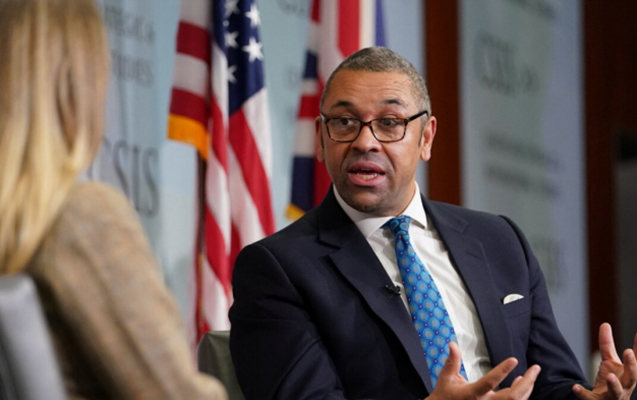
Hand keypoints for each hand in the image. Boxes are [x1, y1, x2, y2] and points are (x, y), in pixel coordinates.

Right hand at [425, 342, 540, 399]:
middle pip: (512, 397)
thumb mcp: (446, 378)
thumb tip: (453, 344)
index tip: (514, 359)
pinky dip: (522, 394)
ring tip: (533, 373)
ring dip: (527, 387)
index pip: (490, 382)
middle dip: (527, 382)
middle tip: (536, 368)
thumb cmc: (445, 395)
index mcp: (472, 394)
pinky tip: (522, 383)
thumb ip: (452, 361)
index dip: (502, 371)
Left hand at [573, 323, 636, 399]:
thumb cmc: (612, 380)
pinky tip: (575, 387)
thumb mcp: (609, 362)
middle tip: (628, 352)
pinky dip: (583, 393)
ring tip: (610, 376)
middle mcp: (624, 386)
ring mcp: (612, 395)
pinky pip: (590, 398)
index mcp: (628, 374)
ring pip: (616, 392)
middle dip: (631, 365)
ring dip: (614, 384)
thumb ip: (607, 345)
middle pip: (632, 377)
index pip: (636, 362)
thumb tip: (605, 324)